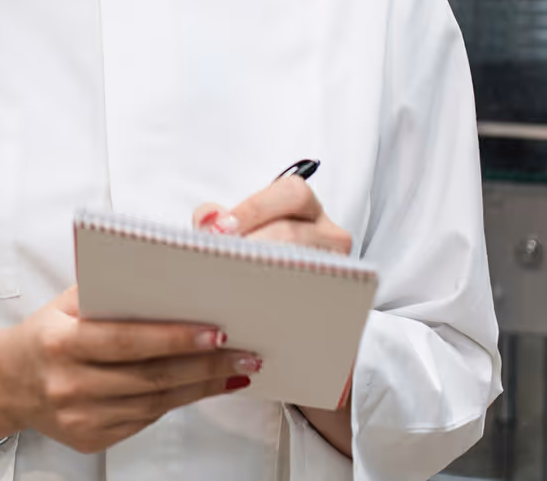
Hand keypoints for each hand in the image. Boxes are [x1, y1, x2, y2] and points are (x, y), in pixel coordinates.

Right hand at [0, 286, 259, 454]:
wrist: (6, 383)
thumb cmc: (48, 331)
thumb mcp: (68, 301)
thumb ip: (111, 287)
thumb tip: (172, 260)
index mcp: (61, 341)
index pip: (127, 340)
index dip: (174, 337)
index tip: (217, 330)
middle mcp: (69, 384)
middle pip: (150, 377)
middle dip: (204, 365)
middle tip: (245, 353)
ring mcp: (80, 417)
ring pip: (154, 403)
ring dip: (201, 387)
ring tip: (237, 370)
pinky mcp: (90, 439)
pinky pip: (144, 419)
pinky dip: (178, 402)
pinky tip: (204, 387)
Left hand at [194, 178, 354, 458]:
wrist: (323, 355)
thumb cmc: (270, 295)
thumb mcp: (248, 260)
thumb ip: (227, 235)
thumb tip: (200, 221)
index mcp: (309, 218)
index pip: (293, 192)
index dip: (256, 205)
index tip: (218, 227)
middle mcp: (334, 244)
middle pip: (304, 228)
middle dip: (260, 241)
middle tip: (219, 259)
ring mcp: (344, 284)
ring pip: (319, 270)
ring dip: (273, 280)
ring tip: (228, 299)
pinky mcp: (346, 328)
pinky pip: (326, 321)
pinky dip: (288, 325)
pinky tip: (248, 338)